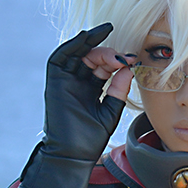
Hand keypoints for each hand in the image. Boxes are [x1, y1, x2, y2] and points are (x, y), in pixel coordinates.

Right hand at [17, 24, 133, 187]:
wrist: (73, 154)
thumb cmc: (91, 138)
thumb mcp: (110, 111)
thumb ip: (118, 90)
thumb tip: (127, 68)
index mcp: (90, 89)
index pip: (104, 67)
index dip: (117, 61)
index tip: (133, 60)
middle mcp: (77, 82)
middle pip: (92, 57)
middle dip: (108, 53)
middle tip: (123, 57)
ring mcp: (65, 81)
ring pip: (78, 53)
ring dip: (92, 43)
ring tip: (106, 33)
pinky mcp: (55, 81)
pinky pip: (60, 57)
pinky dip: (72, 45)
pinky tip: (86, 37)